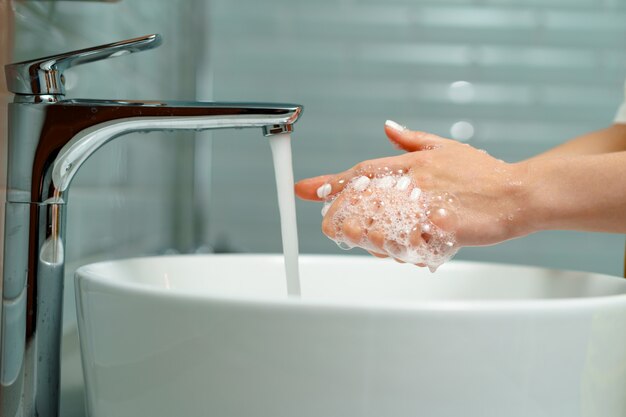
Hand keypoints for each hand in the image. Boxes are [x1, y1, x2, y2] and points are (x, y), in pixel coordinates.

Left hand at [295, 121, 531, 263]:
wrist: (519, 194)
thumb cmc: (483, 174)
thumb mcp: (446, 147)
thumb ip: (412, 139)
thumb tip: (388, 127)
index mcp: (412, 164)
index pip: (361, 171)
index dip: (329, 181)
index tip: (303, 189)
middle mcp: (415, 184)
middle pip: (363, 200)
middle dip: (338, 214)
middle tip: (327, 224)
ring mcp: (427, 207)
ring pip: (380, 224)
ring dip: (360, 233)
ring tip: (353, 237)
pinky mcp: (442, 229)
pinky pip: (409, 245)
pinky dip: (394, 250)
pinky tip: (388, 250)